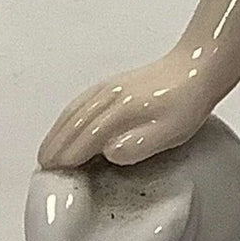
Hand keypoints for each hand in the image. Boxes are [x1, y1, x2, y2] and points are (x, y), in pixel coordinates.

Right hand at [38, 45, 219, 168]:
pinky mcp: (113, 84)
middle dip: (55, 146)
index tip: (54, 174)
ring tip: (48, 150)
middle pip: (73, 124)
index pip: (85, 139)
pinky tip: (67, 123)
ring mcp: (109, 88)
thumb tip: (109, 153)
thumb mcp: (171, 132)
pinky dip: (67, 115)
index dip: (68, 157)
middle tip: (42, 167)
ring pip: (74, 111)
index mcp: (121, 112)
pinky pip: (81, 101)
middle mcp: (109, 97)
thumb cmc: (188, 102)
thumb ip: (139, 145)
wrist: (197, 66)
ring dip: (57, 131)